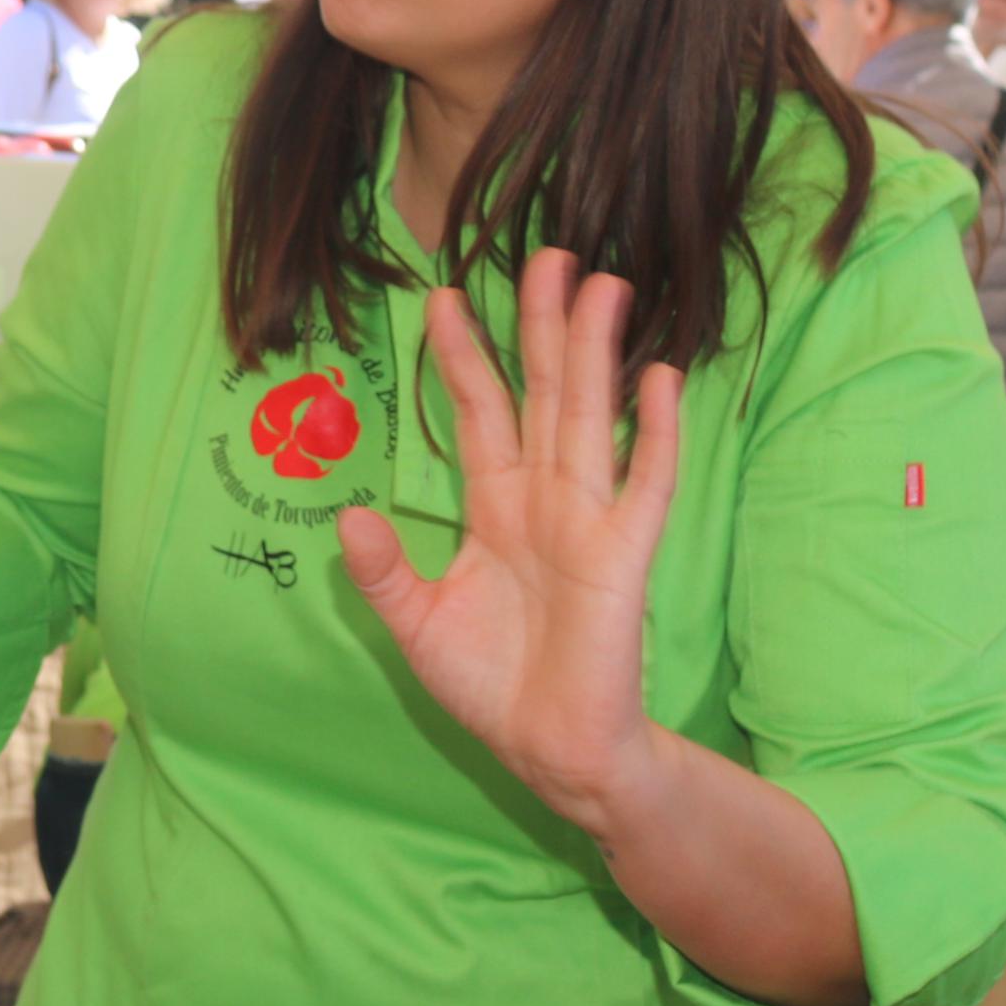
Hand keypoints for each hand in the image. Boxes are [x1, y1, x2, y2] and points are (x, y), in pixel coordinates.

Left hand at [338, 251, 679, 833]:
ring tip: (602, 284)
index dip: (463, 356)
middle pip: (542, 393)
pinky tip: (659, 377)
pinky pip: (646, 482)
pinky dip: (654, 431)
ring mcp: (590, 521)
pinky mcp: (625, 555)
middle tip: (545, 254)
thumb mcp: (417, 625)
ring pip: (591, 416)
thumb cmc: (492, 687)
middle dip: (542, 326)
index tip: (441, 296)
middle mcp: (544, 500)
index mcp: (495, 509)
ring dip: (596, 352)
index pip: (478, 413)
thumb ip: (384, 570)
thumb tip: (346, 513)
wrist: (550, 751)